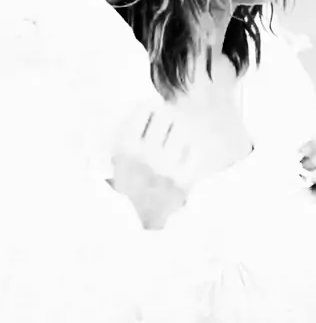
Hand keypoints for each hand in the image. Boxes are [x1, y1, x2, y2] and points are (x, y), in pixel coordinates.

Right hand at [111, 95, 253, 229]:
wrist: (135, 221)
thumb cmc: (125, 182)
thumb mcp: (114, 155)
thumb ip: (127, 127)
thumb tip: (148, 101)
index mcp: (124, 148)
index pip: (144, 108)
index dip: (149, 107)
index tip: (151, 111)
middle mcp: (146, 156)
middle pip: (165, 113)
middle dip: (165, 115)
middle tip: (165, 122)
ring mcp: (167, 168)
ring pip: (182, 128)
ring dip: (178, 128)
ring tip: (173, 137)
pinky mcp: (185, 179)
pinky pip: (195, 147)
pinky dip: (190, 147)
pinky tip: (182, 154)